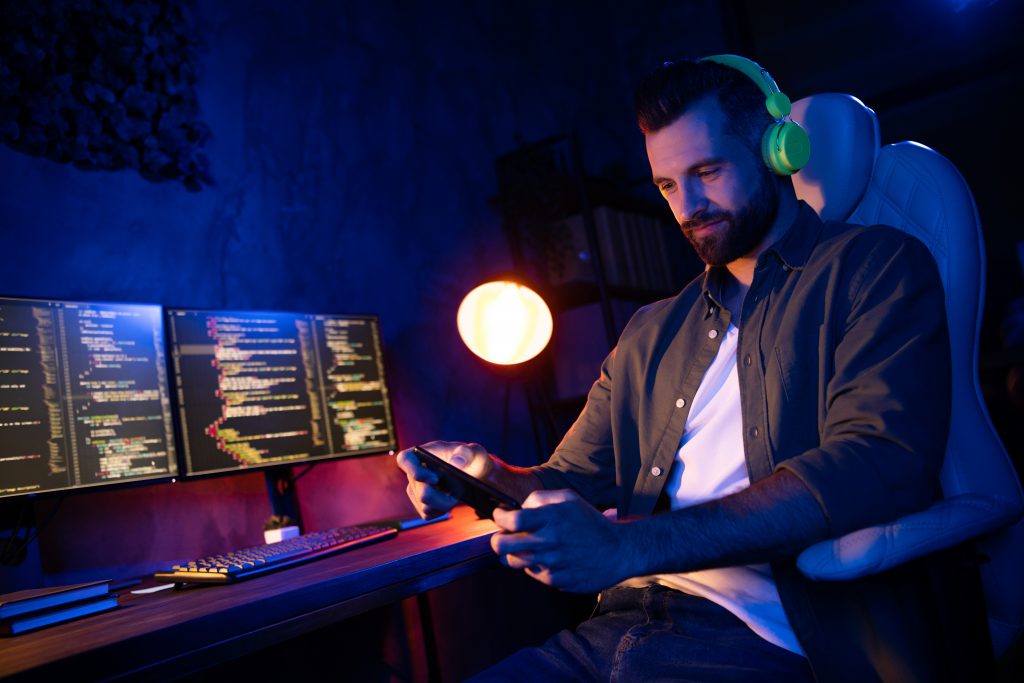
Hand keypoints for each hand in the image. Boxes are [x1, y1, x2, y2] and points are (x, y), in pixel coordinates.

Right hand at [395, 441, 492, 518]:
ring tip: (456, 495)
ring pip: (424, 506)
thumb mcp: (473, 451)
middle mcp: (414, 472)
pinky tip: (450, 501)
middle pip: (420, 491)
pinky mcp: (421, 504)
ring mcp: (416, 489)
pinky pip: (428, 514)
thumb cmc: (469, 458)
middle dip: (440, 497)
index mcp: (420, 453)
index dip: (415, 471)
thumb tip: (456, 464)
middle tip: (458, 493)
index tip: (435, 479)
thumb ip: (465, 454)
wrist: (472, 473)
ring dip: (443, 504)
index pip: (405, 459)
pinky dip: (441, 510)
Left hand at [491, 489, 631, 592]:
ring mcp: (552, 563)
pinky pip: (533, 574)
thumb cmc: (591, 523)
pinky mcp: (557, 581)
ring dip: (516, 554)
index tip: (501, 516)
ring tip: (528, 548)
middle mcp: (549, 541)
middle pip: (503, 545)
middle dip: (498, 540)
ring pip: (514, 562)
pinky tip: (549, 559)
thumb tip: (520, 507)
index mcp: (552, 518)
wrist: (619, 551)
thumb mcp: (569, 499)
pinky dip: (536, 566)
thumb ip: (541, 498)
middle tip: (504, 536)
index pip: (512, 520)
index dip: (500, 517)